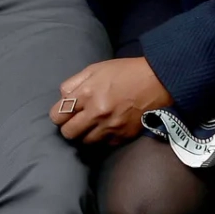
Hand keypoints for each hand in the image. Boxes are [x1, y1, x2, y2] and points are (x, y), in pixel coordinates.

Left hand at [51, 57, 172, 143]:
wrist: (157, 81)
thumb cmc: (124, 72)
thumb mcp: (94, 69)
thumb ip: (73, 84)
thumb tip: (62, 98)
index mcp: (86, 94)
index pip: (57, 115)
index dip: (58, 114)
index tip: (64, 113)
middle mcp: (96, 113)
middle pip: (68, 133)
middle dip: (68, 127)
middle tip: (75, 121)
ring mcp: (111, 127)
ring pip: (85, 141)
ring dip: (85, 134)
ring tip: (91, 124)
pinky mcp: (124, 136)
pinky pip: (104, 144)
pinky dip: (102, 138)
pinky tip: (106, 127)